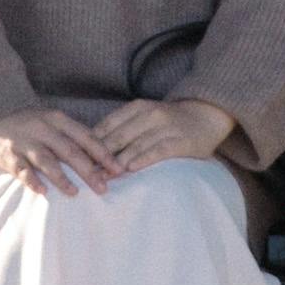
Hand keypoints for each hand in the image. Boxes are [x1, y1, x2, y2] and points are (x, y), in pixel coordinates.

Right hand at [0, 106, 122, 195]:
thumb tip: (103, 160)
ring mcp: (25, 141)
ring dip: (61, 177)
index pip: (85, 137)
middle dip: (88, 170)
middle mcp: (42, 128)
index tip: (118, 169)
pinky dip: (33, 180)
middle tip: (103, 188)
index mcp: (58, 120)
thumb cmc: (30, 127)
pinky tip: (43, 192)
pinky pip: (22, 170)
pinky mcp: (8, 155)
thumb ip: (73, 138)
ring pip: (47, 160)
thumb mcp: (52, 125)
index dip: (103, 154)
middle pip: (70, 150)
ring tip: (74, 192)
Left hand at [83, 95, 233, 172]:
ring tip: (102, 177)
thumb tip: (92, 149)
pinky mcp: (181, 140)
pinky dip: (143, 159)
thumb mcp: (145, 117)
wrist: (207, 115)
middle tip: (84, 173)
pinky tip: (131, 169)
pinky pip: (158, 150)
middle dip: (99, 156)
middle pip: (118, 137)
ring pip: (135, 145)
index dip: (91, 143)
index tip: (77, 159)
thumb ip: (124, 129)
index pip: (108, 125)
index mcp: (137, 108)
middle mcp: (150, 114)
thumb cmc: (171, 121)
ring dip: (117, 162)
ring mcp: (166, 126)